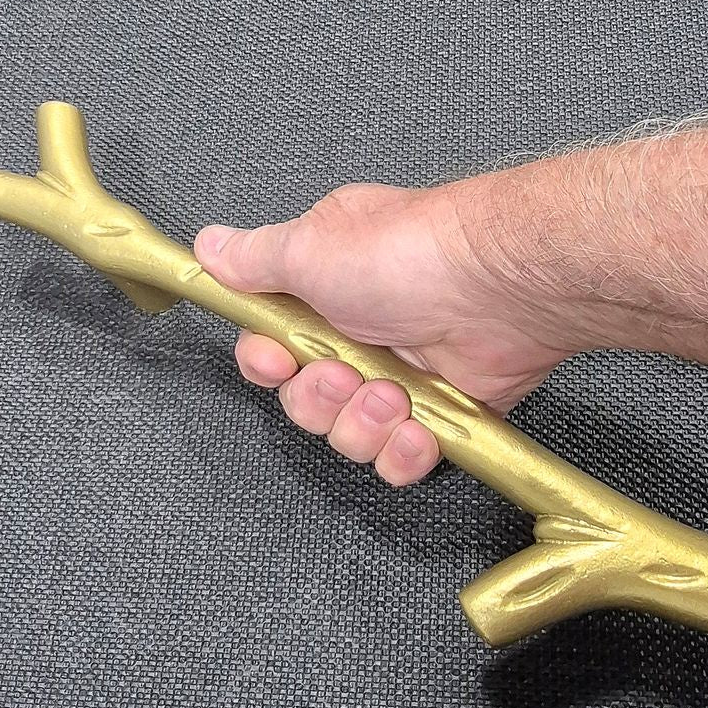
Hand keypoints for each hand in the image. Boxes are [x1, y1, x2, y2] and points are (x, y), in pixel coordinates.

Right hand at [194, 180, 567, 485]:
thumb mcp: (312, 246)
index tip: (276, 361)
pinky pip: (398, 460)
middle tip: (346, 374)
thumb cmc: (409, 255)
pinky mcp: (437, 415)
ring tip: (396, 393)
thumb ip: (254, 260)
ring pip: (349, 438)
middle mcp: (358, 340)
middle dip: (320, 399)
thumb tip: (209, 248)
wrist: (498, 287)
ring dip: (365, 423)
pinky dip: (405, 453)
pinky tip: (418, 429)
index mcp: (323, 297)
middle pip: (306, 403)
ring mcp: (399, 380)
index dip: (266, 366)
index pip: (270, 351)